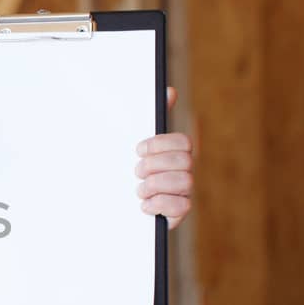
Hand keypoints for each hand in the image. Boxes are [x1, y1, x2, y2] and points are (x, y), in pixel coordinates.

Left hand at [136, 85, 193, 230]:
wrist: (117, 207)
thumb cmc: (133, 171)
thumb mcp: (139, 145)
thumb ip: (153, 120)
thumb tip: (169, 91)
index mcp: (176, 153)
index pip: (184, 142)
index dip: (160, 144)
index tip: (139, 149)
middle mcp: (184, 172)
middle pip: (185, 160)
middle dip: (154, 165)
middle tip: (137, 171)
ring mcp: (184, 193)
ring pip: (185, 181)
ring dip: (155, 185)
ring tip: (140, 190)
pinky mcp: (179, 213)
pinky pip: (182, 206)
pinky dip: (159, 205)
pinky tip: (145, 205)